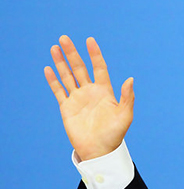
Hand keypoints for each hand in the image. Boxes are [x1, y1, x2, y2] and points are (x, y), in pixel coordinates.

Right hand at [44, 35, 133, 160]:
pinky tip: (48, 68)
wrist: (100, 150)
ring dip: (61, 62)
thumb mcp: (125, 115)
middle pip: (80, 68)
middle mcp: (90, 92)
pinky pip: (59, 91)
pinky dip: (53, 80)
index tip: (90, 40)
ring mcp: (78, 99)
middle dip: (72, 53)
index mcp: (105, 91)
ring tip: (54, 47)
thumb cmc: (115, 133)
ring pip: (67, 76)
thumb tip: (130, 79)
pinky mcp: (67, 108)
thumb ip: (127, 97)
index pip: (99, 67)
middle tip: (64, 38)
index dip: (94, 54)